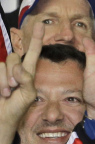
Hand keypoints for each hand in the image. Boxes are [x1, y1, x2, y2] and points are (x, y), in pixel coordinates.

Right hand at [0, 24, 42, 143]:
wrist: (2, 118)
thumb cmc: (17, 108)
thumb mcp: (28, 95)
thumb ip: (27, 80)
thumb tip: (20, 68)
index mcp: (28, 72)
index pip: (33, 52)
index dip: (36, 38)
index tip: (41, 24)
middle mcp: (15, 69)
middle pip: (14, 57)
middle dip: (14, 72)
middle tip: (15, 87)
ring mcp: (3, 72)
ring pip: (3, 65)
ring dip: (5, 81)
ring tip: (7, 92)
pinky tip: (1, 92)